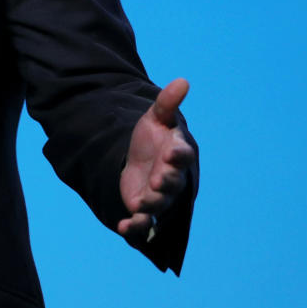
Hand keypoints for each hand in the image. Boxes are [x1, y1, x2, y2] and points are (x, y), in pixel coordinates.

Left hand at [117, 78, 194, 243]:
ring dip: (151, 204)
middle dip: (167, 182)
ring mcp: (159, 193)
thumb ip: (167, 102)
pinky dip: (135, 227)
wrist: (140, 157)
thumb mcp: (156, 117)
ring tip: (140, 203)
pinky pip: (143, 221)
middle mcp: (172, 177)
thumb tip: (182, 80)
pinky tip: (123, 227)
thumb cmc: (154, 137)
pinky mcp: (143, 206)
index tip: (172, 151)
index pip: (183, 155)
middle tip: (159, 179)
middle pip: (173, 182)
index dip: (179, 155)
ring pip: (159, 203)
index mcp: (178, 153)